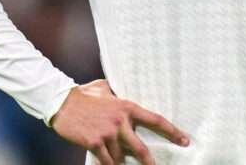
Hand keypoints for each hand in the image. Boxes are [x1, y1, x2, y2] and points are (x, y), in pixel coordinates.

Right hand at [51, 79, 188, 164]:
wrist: (61, 102)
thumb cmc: (83, 93)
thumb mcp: (105, 88)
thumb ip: (117, 91)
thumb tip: (122, 88)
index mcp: (127, 106)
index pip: (155, 120)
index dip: (172, 131)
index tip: (184, 140)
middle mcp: (120, 121)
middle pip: (141, 148)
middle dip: (149, 161)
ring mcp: (107, 133)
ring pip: (120, 157)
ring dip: (120, 161)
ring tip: (119, 162)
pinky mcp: (94, 143)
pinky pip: (106, 161)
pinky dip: (108, 164)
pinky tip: (108, 164)